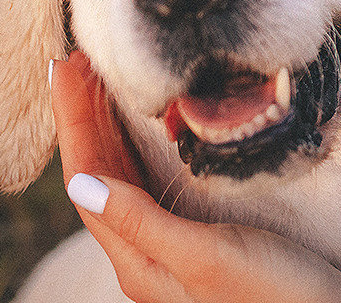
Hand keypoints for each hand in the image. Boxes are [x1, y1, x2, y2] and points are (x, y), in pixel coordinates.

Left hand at [50, 52, 340, 302]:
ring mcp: (170, 248)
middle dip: (83, 117)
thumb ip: (142, 222)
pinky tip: (147, 133)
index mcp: (139, 259)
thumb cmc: (274, 297)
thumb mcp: (208, 255)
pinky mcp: (198, 240)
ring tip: (99, 84)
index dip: (73, 121)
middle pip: (97, 175)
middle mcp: (145, 255)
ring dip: (106, 129)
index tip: (66, 68)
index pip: (87, 179)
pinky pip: (148, 186)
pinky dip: (138, 149)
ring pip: (120, 179)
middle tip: (76, 62)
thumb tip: (79, 183)